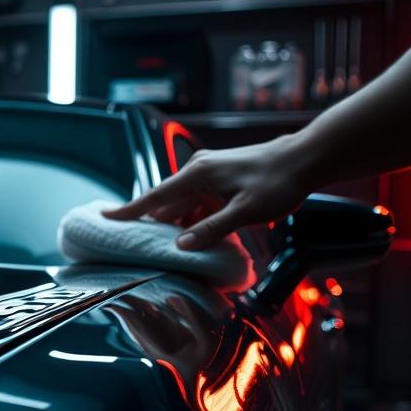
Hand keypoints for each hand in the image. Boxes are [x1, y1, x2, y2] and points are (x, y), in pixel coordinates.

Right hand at [102, 134, 312, 249]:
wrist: (305, 159)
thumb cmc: (277, 182)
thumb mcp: (244, 212)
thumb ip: (211, 229)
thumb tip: (182, 246)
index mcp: (197, 175)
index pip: (154, 197)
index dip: (128, 210)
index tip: (105, 217)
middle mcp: (198, 171)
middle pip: (167, 204)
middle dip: (160, 227)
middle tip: (149, 251)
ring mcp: (209, 174)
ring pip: (184, 205)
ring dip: (184, 227)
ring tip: (184, 250)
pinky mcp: (220, 179)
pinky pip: (199, 203)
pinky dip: (198, 220)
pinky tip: (206, 238)